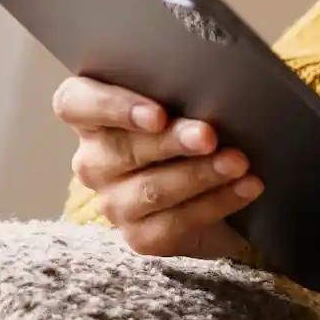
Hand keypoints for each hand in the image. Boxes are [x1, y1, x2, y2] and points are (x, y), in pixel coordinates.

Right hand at [54, 74, 260, 259]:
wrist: (215, 189)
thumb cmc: (192, 128)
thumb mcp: (184, 103)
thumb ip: (183, 90)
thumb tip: (215, 83)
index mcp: (91, 117)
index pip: (74, 104)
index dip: (111, 106)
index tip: (156, 113)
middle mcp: (93, 161)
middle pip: (120, 148)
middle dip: (171, 141)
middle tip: (208, 135)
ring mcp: (113, 202)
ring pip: (150, 189)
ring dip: (199, 174)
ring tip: (237, 162)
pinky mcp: (140, 237)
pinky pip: (175, 222)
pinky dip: (217, 201)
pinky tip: (245, 187)